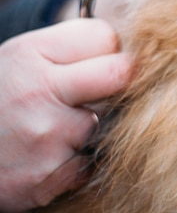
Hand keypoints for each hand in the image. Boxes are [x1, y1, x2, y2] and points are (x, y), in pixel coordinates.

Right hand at [0, 19, 132, 212]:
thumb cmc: (2, 98)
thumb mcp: (23, 59)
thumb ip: (71, 49)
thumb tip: (129, 47)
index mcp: (31, 53)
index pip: (106, 37)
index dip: (107, 51)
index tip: (95, 62)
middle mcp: (38, 91)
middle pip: (121, 74)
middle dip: (117, 83)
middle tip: (97, 93)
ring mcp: (46, 134)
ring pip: (105, 123)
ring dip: (87, 129)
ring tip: (51, 130)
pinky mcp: (50, 175)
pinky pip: (90, 162)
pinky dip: (74, 163)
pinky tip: (45, 157)